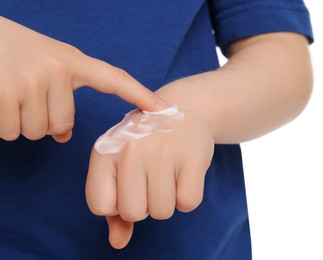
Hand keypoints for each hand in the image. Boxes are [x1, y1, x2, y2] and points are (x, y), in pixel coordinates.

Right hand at [0, 17, 166, 141]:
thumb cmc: (11, 51)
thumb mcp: (44, 66)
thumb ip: (61, 98)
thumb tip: (64, 136)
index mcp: (70, 60)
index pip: (113, 79)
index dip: (139, 94)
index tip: (163, 109)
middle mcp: (56, 69)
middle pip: (61, 125)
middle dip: (44, 121)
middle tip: (24, 95)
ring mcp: (30, 80)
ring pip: (36, 131)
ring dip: (21, 122)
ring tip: (9, 93)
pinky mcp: (4, 93)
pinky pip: (12, 131)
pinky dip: (2, 124)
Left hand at [86, 104, 213, 247]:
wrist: (183, 110)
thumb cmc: (146, 144)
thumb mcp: (122, 166)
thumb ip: (114, 208)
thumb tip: (117, 243)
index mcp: (104, 151)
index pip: (100, 205)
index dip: (117, 203)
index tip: (129, 184)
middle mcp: (130, 150)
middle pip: (133, 213)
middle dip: (145, 203)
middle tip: (152, 177)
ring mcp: (161, 152)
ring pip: (162, 212)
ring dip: (167, 200)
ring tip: (169, 172)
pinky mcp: (191, 156)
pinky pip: (188, 203)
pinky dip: (188, 195)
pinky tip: (184, 171)